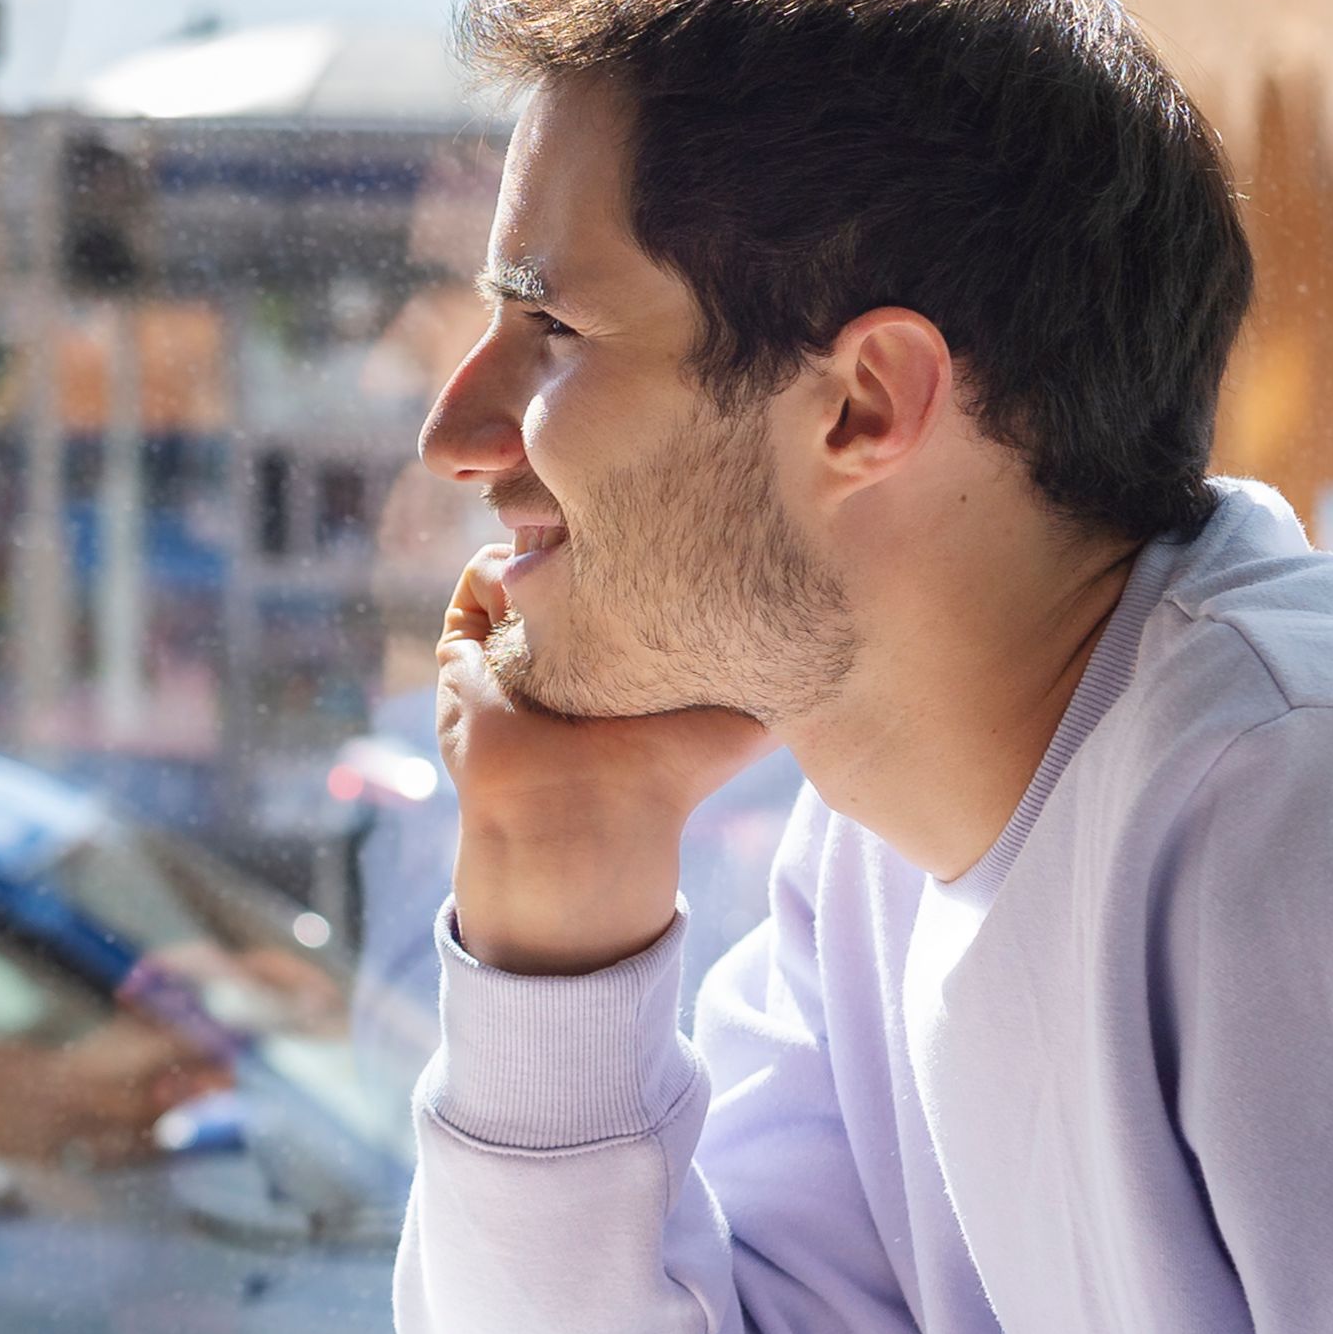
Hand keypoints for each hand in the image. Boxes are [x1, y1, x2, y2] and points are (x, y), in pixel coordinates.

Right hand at [436, 557, 770, 977]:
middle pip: (577, 543)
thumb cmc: (671, 770)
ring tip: (566, 553)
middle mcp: (577, 638)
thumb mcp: (751, 714)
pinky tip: (527, 594)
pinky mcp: (468, 648)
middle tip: (618, 516)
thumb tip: (864, 616)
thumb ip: (794, 668)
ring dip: (543, 543)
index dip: (654, 531)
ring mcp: (519, 640)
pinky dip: (497, 573)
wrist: (585, 817)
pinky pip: (477, 579)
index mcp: (634, 646)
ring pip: (523, 552)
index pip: (636, 560)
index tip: (673, 518)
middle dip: (590, 522)